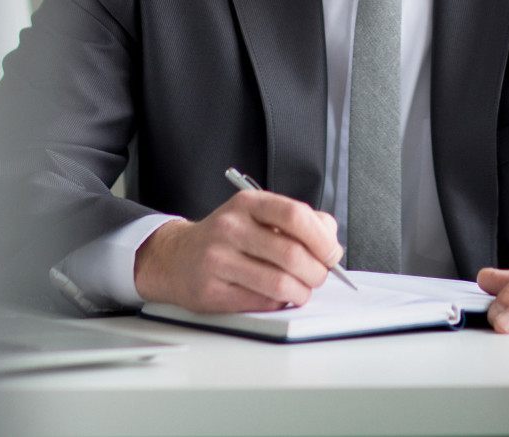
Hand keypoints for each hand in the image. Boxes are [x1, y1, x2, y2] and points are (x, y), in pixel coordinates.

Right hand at [133, 190, 342, 313]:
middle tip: (318, 276)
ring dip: (301, 293)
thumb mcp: (258, 215)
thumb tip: (330, 241)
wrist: (177, 258)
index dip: (322, 238)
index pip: (295, 215)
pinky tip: (275, 296)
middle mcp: (231, 228)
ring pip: (280, 284)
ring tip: (301, 290)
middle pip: (292, 254)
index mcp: (248, 204)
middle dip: (316, 272)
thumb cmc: (228, 238)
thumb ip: (299, 222)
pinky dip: (279, 303)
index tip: (331, 253)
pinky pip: (262, 303)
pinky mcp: (213, 292)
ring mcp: (218, 260)